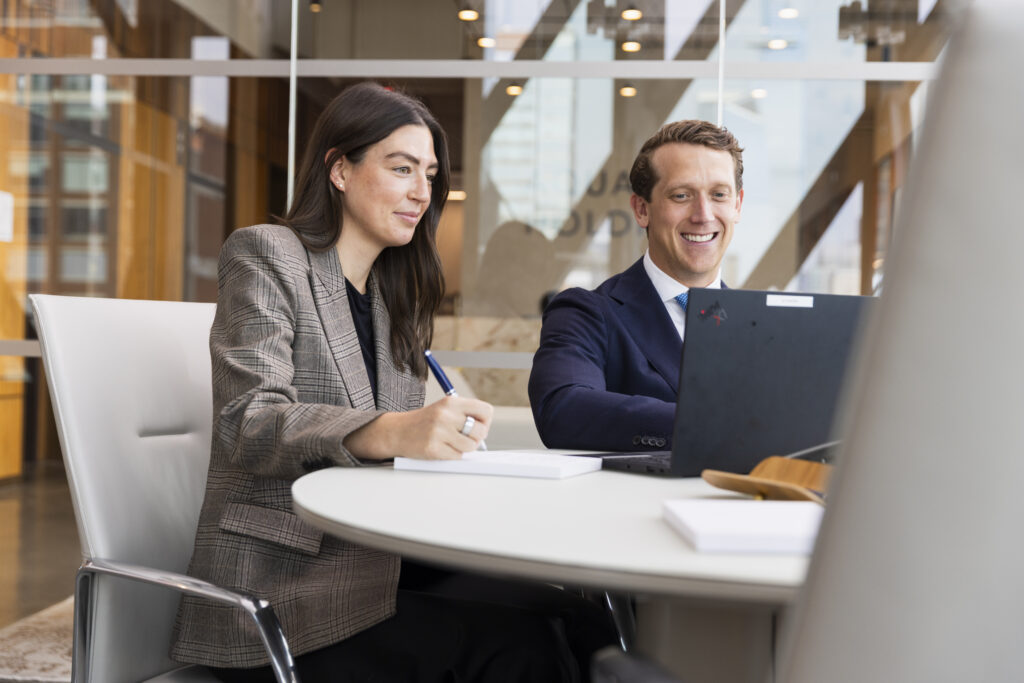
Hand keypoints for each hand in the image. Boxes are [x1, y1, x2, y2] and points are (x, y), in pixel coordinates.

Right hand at [343, 396, 492, 460]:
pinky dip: (452, 455)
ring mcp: (439, 432)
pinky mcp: (433, 448)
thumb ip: (465, 414)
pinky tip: (442, 449)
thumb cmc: (426, 422)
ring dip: (464, 448)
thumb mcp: (445, 409)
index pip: (486, 411)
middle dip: (476, 438)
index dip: (485, 422)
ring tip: (452, 443)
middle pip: (481, 431)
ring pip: (471, 446)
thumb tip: (485, 430)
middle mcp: (446, 415)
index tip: (477, 426)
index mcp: (451, 402)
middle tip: (465, 438)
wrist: (397, 431)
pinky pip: (457, 457)